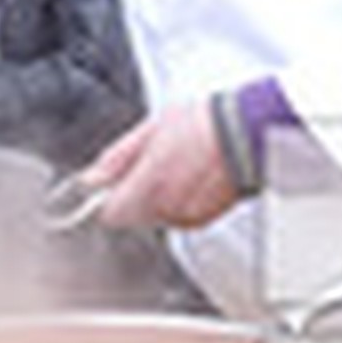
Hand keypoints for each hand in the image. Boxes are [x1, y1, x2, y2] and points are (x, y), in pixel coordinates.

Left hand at [81, 101, 237, 227]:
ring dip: (156, 198)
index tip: (108, 185)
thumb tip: (91, 178)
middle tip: (148, 164)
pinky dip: (178, 201)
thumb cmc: (204, 123)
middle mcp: (167, 208)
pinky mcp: (205, 219)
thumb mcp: (150, 130)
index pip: (110, 213)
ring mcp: (188, 217)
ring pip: (155, 216)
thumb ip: (117, 159)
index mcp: (149, 185)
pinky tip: (190, 176)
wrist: (249, 131)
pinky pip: (179, 216)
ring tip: (174, 166)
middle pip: (132, 215)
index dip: (107, 198)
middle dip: (132, 194)